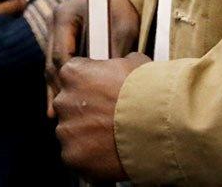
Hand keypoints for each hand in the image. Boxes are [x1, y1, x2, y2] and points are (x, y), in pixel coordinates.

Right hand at [46, 0, 140, 111]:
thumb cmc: (120, 10)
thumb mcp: (120, 29)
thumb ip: (112, 52)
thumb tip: (109, 82)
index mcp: (64, 16)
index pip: (62, 54)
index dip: (68, 79)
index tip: (75, 100)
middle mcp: (54, 24)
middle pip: (52, 63)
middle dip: (57, 89)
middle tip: (60, 114)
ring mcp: (54, 33)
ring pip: (51, 67)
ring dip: (54, 89)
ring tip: (54, 116)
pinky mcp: (60, 41)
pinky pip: (57, 66)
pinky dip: (58, 83)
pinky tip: (55, 106)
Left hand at [53, 53, 148, 181]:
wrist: (157, 124)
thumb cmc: (147, 92)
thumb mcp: (136, 63)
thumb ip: (120, 64)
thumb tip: (125, 66)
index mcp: (73, 73)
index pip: (74, 78)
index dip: (92, 87)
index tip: (106, 95)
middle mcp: (63, 100)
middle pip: (71, 107)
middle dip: (87, 113)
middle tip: (111, 119)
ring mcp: (65, 130)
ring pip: (73, 134)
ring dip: (88, 137)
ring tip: (115, 139)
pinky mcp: (72, 156)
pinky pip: (78, 157)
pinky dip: (91, 159)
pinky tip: (112, 155)